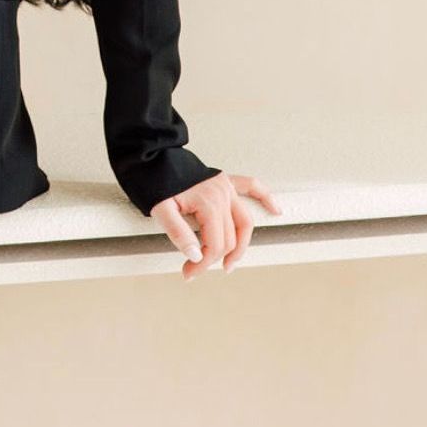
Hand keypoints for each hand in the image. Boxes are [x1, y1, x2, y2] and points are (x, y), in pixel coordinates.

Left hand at [150, 172, 282, 278]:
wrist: (151, 154)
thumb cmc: (154, 179)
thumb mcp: (159, 209)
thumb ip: (178, 233)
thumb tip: (196, 255)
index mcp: (208, 202)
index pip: (215, 244)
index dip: (202, 263)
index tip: (188, 272)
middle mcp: (222, 194)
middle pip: (229, 238)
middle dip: (214, 259)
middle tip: (194, 270)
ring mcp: (225, 186)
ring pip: (244, 222)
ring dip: (242, 244)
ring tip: (231, 263)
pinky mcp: (224, 180)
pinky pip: (251, 187)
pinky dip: (264, 198)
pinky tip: (275, 209)